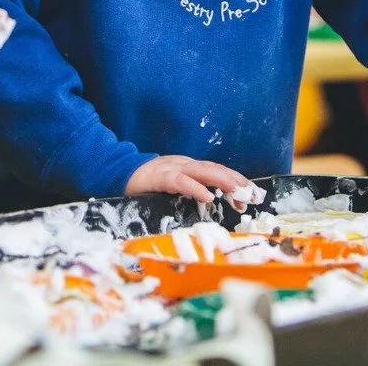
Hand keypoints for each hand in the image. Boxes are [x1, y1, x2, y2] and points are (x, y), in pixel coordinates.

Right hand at [126, 155, 253, 205]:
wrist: (116, 174)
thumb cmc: (145, 186)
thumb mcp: (172, 189)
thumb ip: (189, 191)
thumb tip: (215, 203)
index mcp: (187, 168)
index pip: (216, 170)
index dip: (235, 179)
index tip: (252, 193)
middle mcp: (181, 164)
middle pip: (213, 168)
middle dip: (234, 179)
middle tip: (252, 193)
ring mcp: (170, 168)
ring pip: (200, 171)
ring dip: (221, 179)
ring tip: (238, 191)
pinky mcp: (157, 176)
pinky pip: (178, 181)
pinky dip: (193, 187)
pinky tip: (206, 195)